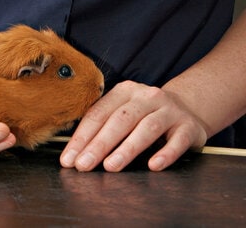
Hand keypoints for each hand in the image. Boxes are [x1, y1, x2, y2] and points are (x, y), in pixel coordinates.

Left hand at [60, 80, 206, 171]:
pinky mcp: (188, 127)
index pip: (99, 113)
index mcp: (125, 91)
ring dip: (127, 148)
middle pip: (120, 120)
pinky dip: (166, 153)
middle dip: (99, 144)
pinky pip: (177, 140)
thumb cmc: (145, 115)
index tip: (69, 159)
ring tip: (110, 166)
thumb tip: (75, 152)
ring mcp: (169, 110)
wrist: (187, 109)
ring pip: (147, 128)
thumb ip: (104, 124)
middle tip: (83, 165)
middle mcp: (147, 96)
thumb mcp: (124, 110)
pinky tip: (154, 166)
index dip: (82, 136)